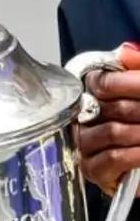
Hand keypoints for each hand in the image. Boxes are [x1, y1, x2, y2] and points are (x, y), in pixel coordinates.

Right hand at [79, 43, 139, 195]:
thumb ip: (139, 67)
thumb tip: (127, 50)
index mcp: (98, 95)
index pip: (99, 81)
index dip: (125, 84)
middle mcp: (87, 117)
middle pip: (108, 106)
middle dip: (138, 110)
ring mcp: (87, 144)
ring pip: (111, 131)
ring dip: (139, 133)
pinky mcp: (94, 170)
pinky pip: (112, 158)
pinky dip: (134, 155)